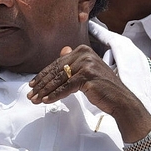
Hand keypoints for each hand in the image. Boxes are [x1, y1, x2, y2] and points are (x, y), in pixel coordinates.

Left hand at [28, 45, 150, 141]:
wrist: (120, 100)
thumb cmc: (102, 87)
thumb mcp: (87, 70)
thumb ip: (73, 61)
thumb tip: (62, 50)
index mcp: (83, 50)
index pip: (57, 64)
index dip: (43, 75)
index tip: (32, 84)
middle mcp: (84, 54)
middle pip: (56, 71)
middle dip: (41, 85)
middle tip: (30, 94)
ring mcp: (86, 65)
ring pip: (59, 80)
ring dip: (45, 91)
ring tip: (35, 99)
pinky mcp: (87, 77)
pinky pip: (65, 88)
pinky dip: (54, 95)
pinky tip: (46, 101)